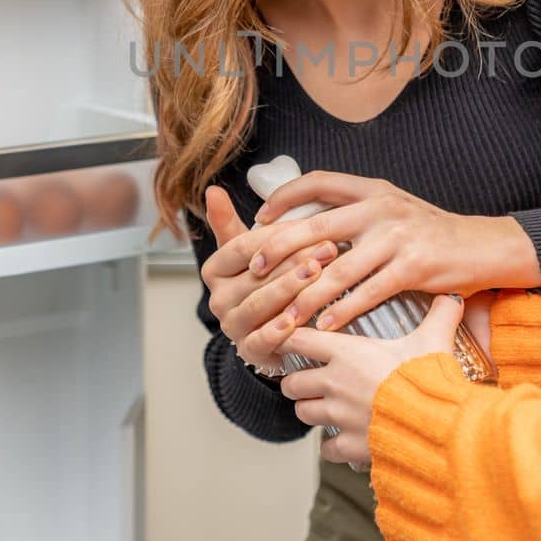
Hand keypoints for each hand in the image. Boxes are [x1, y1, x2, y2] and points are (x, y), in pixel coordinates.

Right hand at [199, 186, 337, 372]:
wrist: (271, 327)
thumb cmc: (264, 280)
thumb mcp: (250, 249)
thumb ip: (230, 221)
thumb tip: (213, 189)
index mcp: (214, 270)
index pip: (243, 246)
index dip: (277, 236)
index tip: (311, 226)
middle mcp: (217, 299)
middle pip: (257, 275)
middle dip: (294, 260)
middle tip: (327, 248)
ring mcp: (231, 326)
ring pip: (260, 304)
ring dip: (290, 289)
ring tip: (317, 275)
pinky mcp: (248, 351)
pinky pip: (261, 340)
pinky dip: (278, 331)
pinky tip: (296, 319)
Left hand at [249, 172, 539, 332]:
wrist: (484, 247)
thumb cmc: (432, 235)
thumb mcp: (394, 210)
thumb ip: (356, 213)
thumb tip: (308, 228)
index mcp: (373, 189)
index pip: (317, 182)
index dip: (284, 198)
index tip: (260, 219)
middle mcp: (382, 207)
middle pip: (316, 227)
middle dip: (280, 250)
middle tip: (255, 270)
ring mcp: (398, 237)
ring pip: (338, 269)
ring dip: (307, 294)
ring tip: (285, 314)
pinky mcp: (413, 267)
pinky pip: (368, 293)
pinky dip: (343, 312)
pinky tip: (326, 326)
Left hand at [280, 294, 464, 464]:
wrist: (434, 422)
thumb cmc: (428, 377)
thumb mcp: (434, 339)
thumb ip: (440, 316)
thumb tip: (452, 297)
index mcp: (346, 353)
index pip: (298, 340)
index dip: (289, 339)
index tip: (289, 341)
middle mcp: (334, 383)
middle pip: (292, 383)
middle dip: (299, 383)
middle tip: (311, 382)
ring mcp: (338, 416)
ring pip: (304, 413)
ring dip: (312, 411)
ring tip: (326, 409)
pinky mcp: (348, 444)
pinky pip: (326, 448)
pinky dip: (332, 446)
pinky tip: (345, 439)